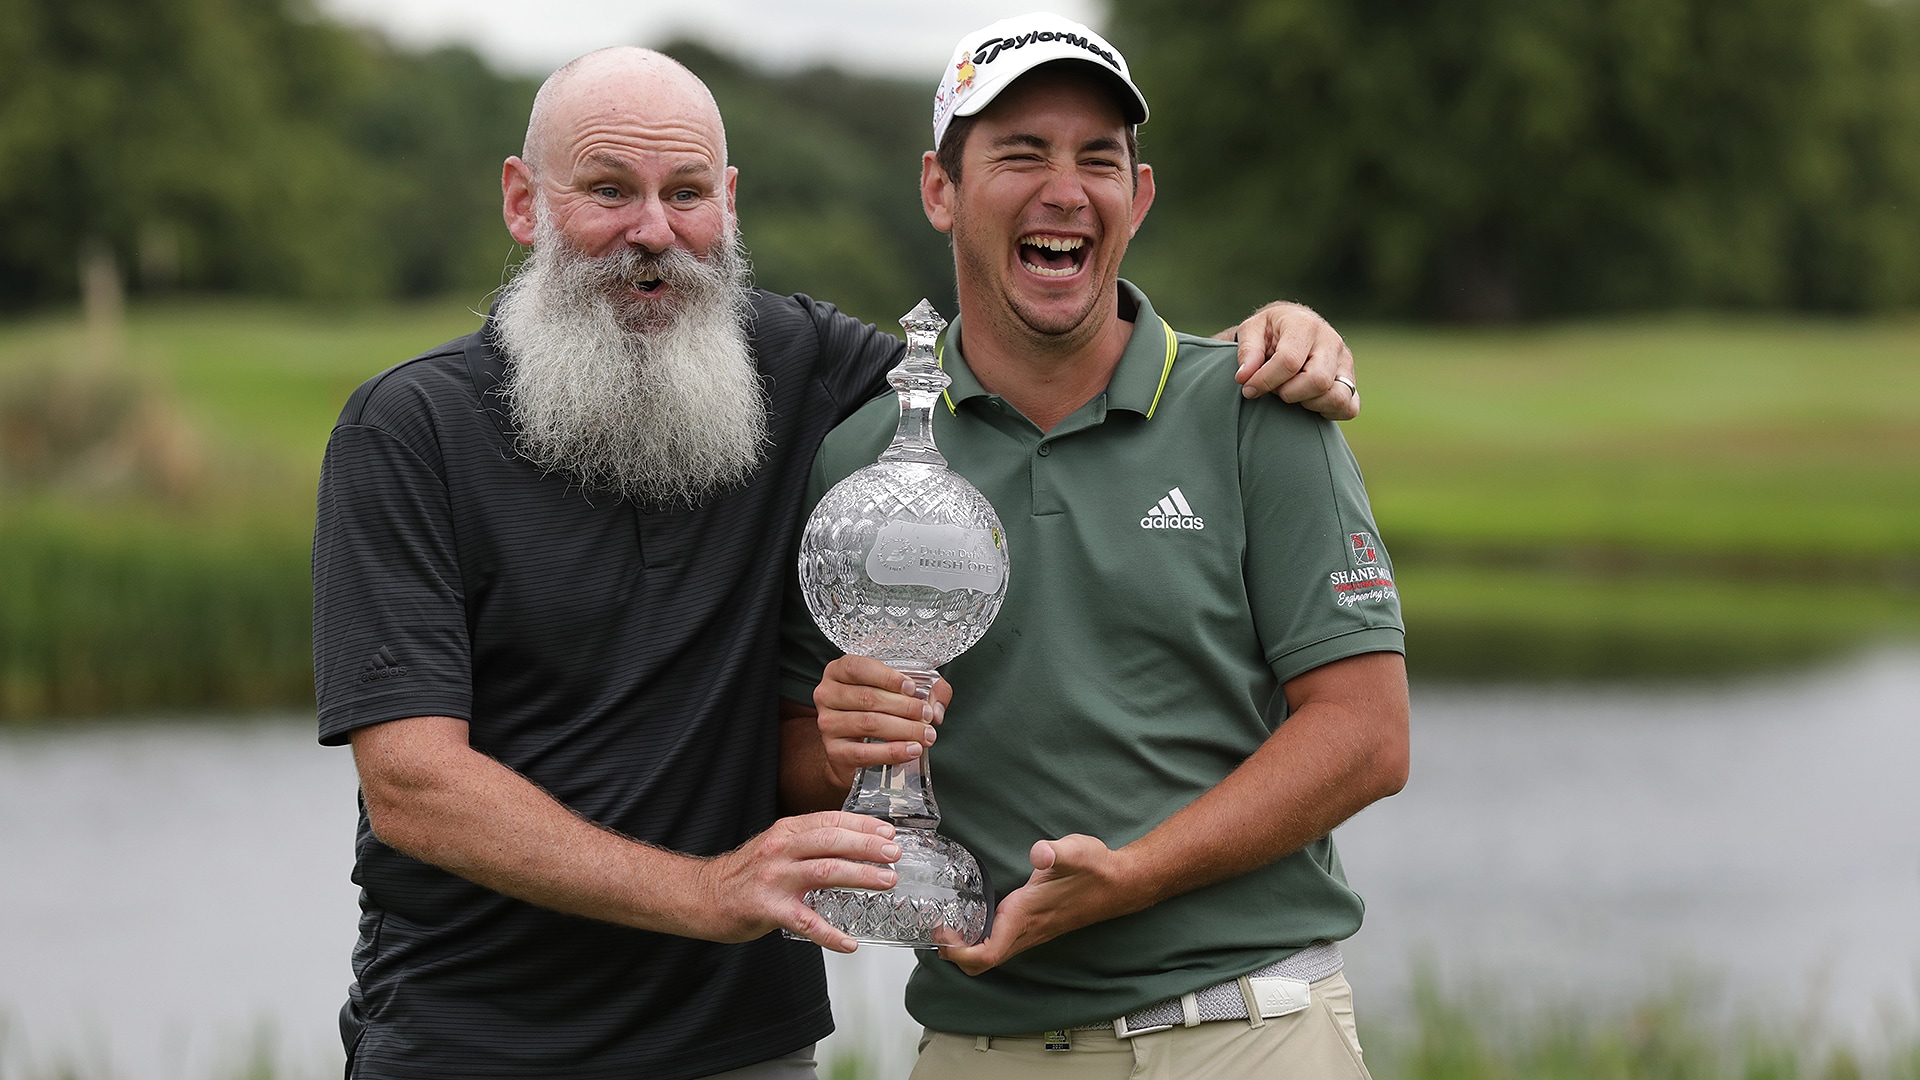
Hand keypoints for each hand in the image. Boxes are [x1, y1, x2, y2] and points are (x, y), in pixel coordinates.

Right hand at [692, 810, 902, 952]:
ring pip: (825, 873)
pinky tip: (849, 943)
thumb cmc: (744, 874)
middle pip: (831, 842)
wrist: (702, 896)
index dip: (862, 825)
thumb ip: (807, 843)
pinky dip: (830, 934)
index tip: (888, 833)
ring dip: (860, 876)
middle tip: (894, 855)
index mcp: (785, 832)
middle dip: (867, 847)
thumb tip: (853, 844)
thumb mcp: (776, 846)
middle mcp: (780, 850)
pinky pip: (805, 923)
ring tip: (886, 882)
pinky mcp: (767, 910)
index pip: (830, 820)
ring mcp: (774, 879)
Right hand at [814, 656, 951, 789]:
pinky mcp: (835, 752)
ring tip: (926, 734)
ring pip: (869, 723)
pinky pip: (865, 752)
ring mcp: (828, 724)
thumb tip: (937, 707)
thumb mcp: (897, 691)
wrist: (850, 750)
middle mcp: (827, 695)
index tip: (912, 688)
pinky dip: (892, 751)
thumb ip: (926, 689)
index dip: (887, 677)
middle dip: (905, 707)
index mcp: (839, 671)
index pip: (858, 667)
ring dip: (904, 729)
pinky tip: (911, 750)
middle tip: (927, 716)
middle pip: (868, 697)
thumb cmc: (874, 711)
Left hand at [935, 834, 1135, 975]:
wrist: (1123, 883)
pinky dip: (980, 939)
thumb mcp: (1077, 851)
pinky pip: (1001, 943)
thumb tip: (1040, 851)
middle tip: (936, 928)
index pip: (987, 954)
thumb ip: (1057, 852)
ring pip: (992, 955)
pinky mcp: (1035, 925)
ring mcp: (1032, 931)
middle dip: (954, 954)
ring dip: (965, 948)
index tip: (941, 932)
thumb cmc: (1098, 869)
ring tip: (947, 923)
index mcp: (1027, 916)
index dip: (959, 953)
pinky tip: (974, 915)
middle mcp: (1027, 930)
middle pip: (983, 962)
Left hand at [1221, 301, 1358, 418]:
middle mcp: (1331, 341)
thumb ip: (1247, 352)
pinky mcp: (1351, 380)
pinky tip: (1308, 403)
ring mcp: (1345, 362)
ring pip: (1336, 397)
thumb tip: (1244, 377)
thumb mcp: (1251, 331)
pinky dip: (1328, 412)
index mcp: (1305, 325)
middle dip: (1288, 393)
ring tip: (1291, 393)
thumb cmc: (1270, 332)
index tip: (1248, 389)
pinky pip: (1349, 407)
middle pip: (1317, 381)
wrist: (1294, 328)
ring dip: (1308, 404)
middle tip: (1274, 389)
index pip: (1289, 361)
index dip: (1265, 381)